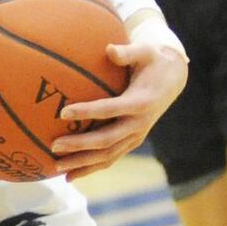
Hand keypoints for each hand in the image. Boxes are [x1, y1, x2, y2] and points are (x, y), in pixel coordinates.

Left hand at [47, 39, 187, 179]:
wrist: (173, 79)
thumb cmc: (153, 61)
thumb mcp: (146, 51)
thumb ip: (127, 52)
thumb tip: (109, 49)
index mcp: (141, 103)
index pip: (111, 109)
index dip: (87, 111)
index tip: (63, 112)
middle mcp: (139, 125)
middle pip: (107, 140)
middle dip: (80, 145)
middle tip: (53, 145)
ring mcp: (136, 136)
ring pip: (107, 156)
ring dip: (82, 163)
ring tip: (56, 167)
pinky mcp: (131, 142)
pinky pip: (110, 158)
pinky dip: (90, 168)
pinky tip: (70, 176)